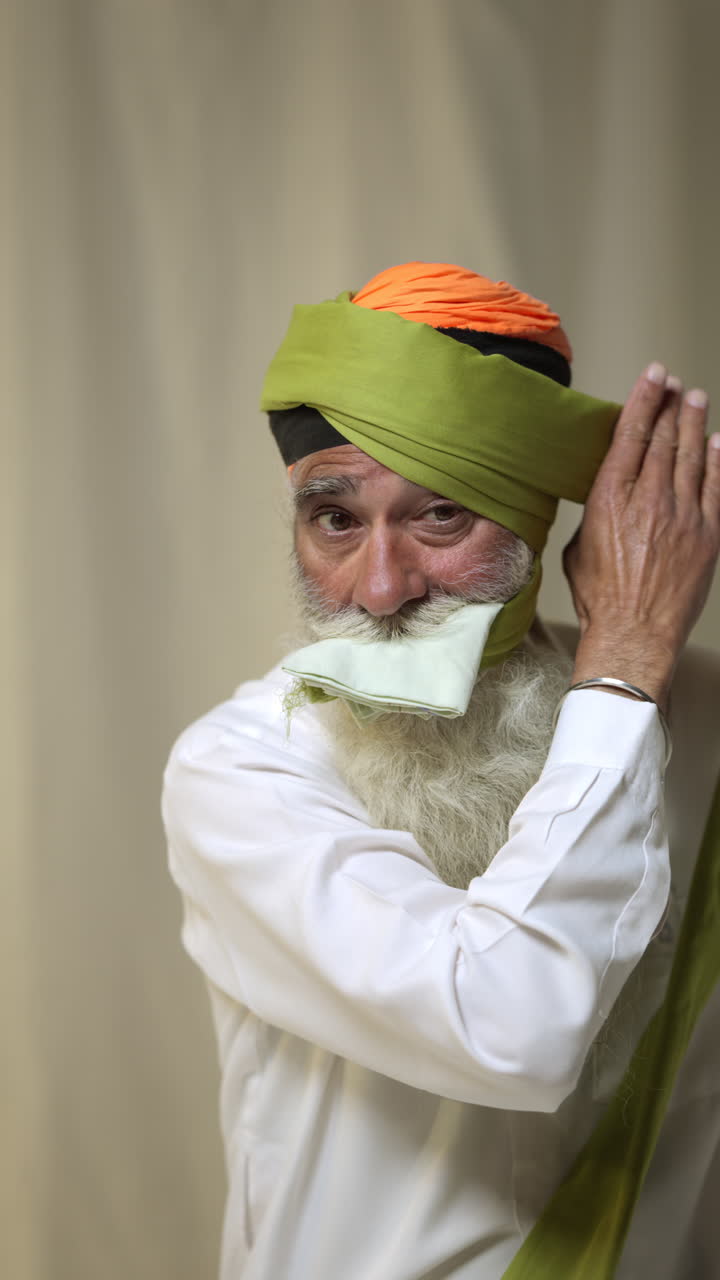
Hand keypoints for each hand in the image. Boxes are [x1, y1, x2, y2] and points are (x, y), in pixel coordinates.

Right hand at [563, 363, 719, 709]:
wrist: (634, 635)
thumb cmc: (601, 600)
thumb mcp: (578, 550)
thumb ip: (596, 517)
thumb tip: (607, 505)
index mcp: (610, 500)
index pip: (631, 435)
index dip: (645, 400)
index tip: (654, 376)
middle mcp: (648, 500)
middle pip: (664, 439)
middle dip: (672, 405)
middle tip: (677, 384)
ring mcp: (682, 516)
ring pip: (693, 456)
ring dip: (695, 424)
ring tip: (697, 399)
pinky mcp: (707, 536)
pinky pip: (716, 488)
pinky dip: (719, 461)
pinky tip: (719, 442)